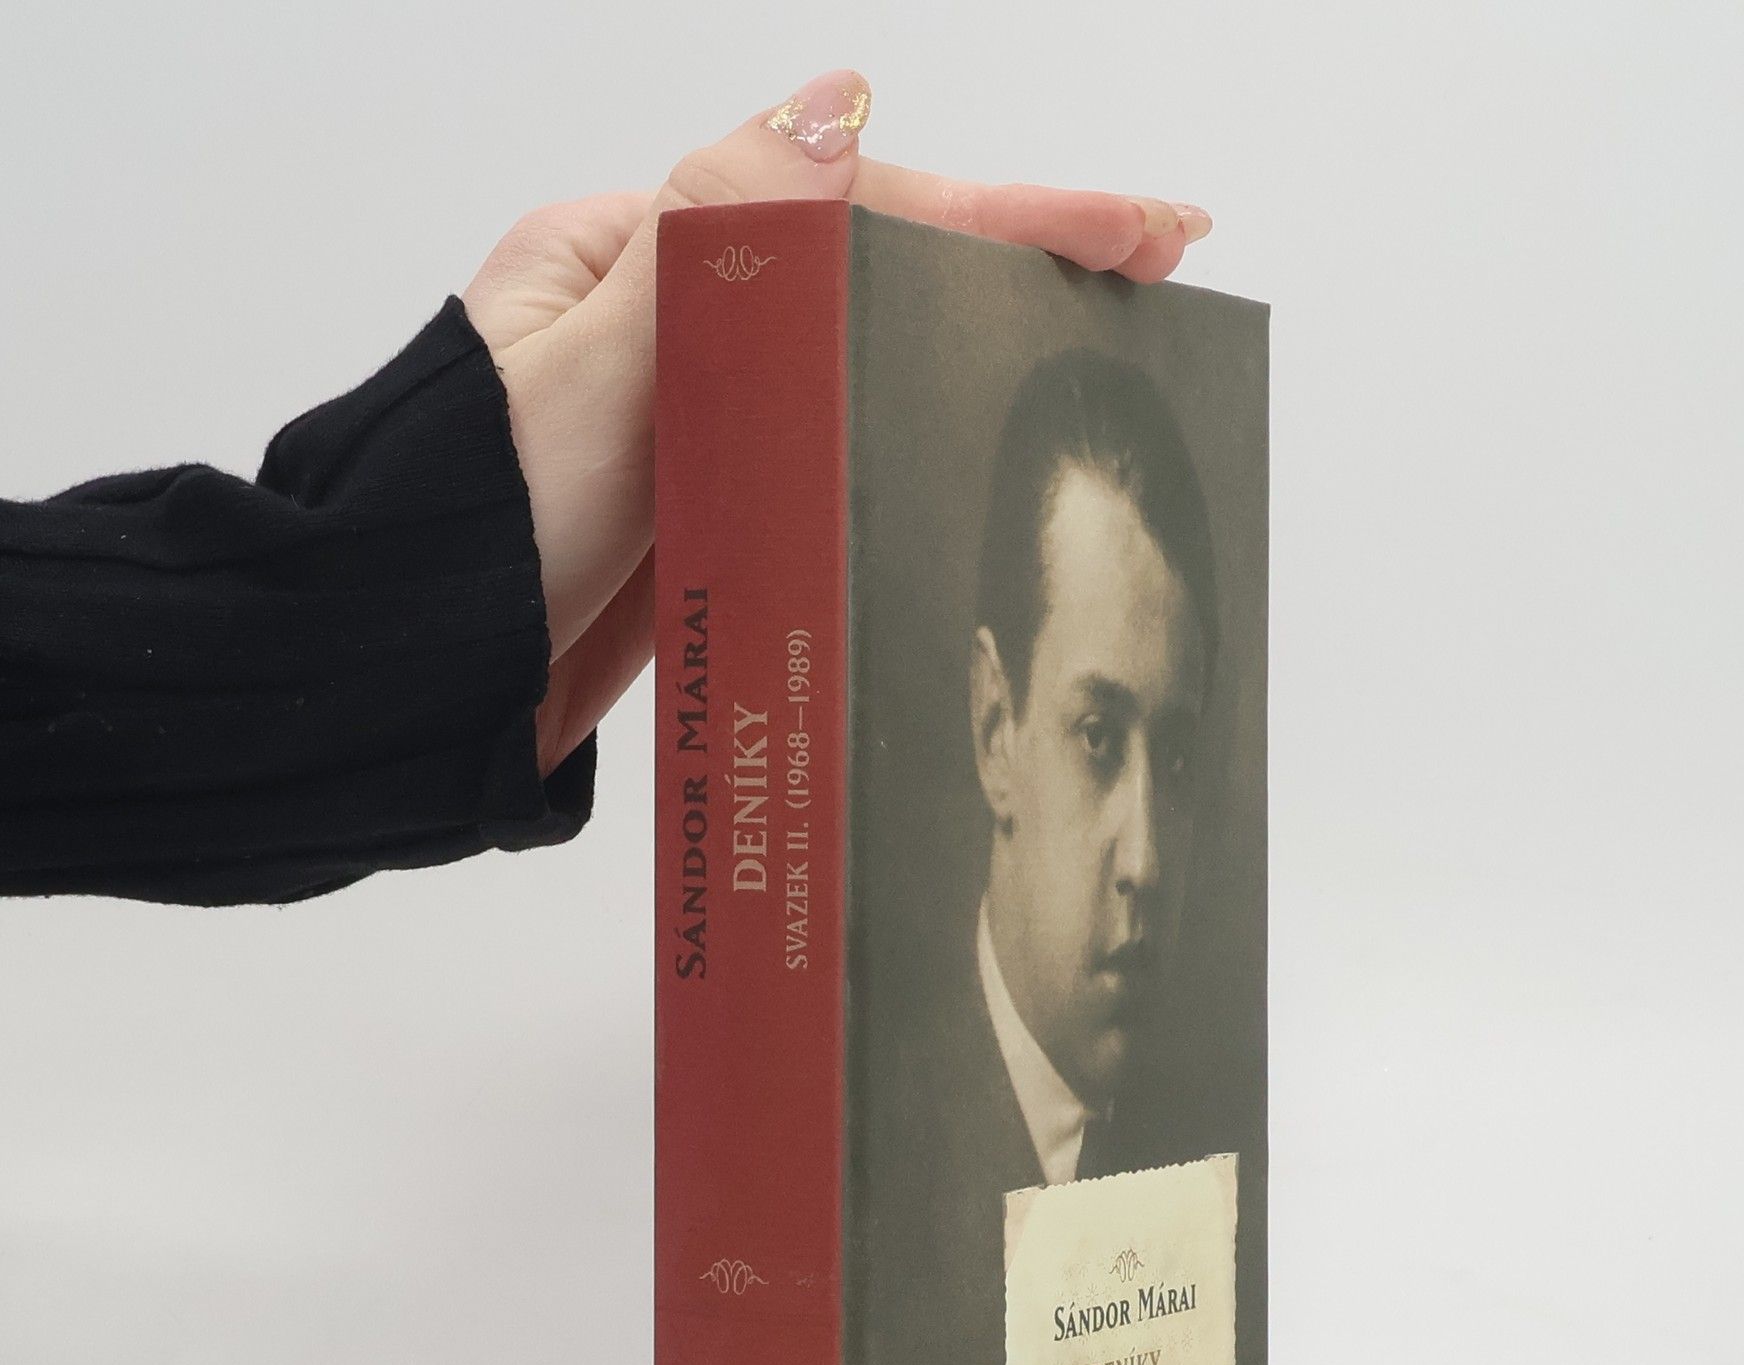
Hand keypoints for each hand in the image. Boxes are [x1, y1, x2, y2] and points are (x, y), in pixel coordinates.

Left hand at [460, 68, 1212, 778]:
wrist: (399, 682)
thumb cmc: (467, 531)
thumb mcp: (589, 367)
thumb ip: (712, 246)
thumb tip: (831, 112)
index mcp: (638, 260)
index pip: (850, 212)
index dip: (1003, 215)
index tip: (1131, 229)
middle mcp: (672, 328)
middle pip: (871, 274)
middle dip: (1014, 262)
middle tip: (1153, 262)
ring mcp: (694, 422)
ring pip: (859, 362)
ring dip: (974, 344)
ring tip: (1102, 345)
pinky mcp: (704, 510)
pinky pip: (825, 454)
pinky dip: (909, 441)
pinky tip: (980, 444)